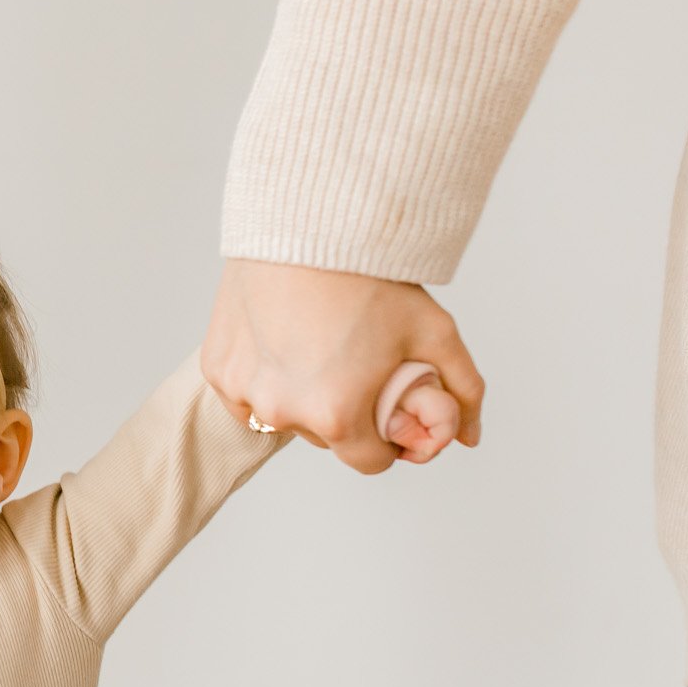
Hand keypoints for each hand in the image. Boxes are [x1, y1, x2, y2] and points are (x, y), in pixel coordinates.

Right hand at [203, 258, 483, 473]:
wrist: (308, 225)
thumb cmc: (370, 276)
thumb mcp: (434, 331)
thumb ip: (462, 390)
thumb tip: (469, 436)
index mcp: (337, 415)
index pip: (369, 461)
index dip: (388, 441)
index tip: (389, 411)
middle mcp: (284, 411)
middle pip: (325, 437)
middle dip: (343, 412)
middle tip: (354, 364)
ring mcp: (243, 391)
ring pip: (281, 416)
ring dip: (300, 397)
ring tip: (317, 347)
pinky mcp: (218, 368)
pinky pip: (244, 392)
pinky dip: (263, 376)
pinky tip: (282, 338)